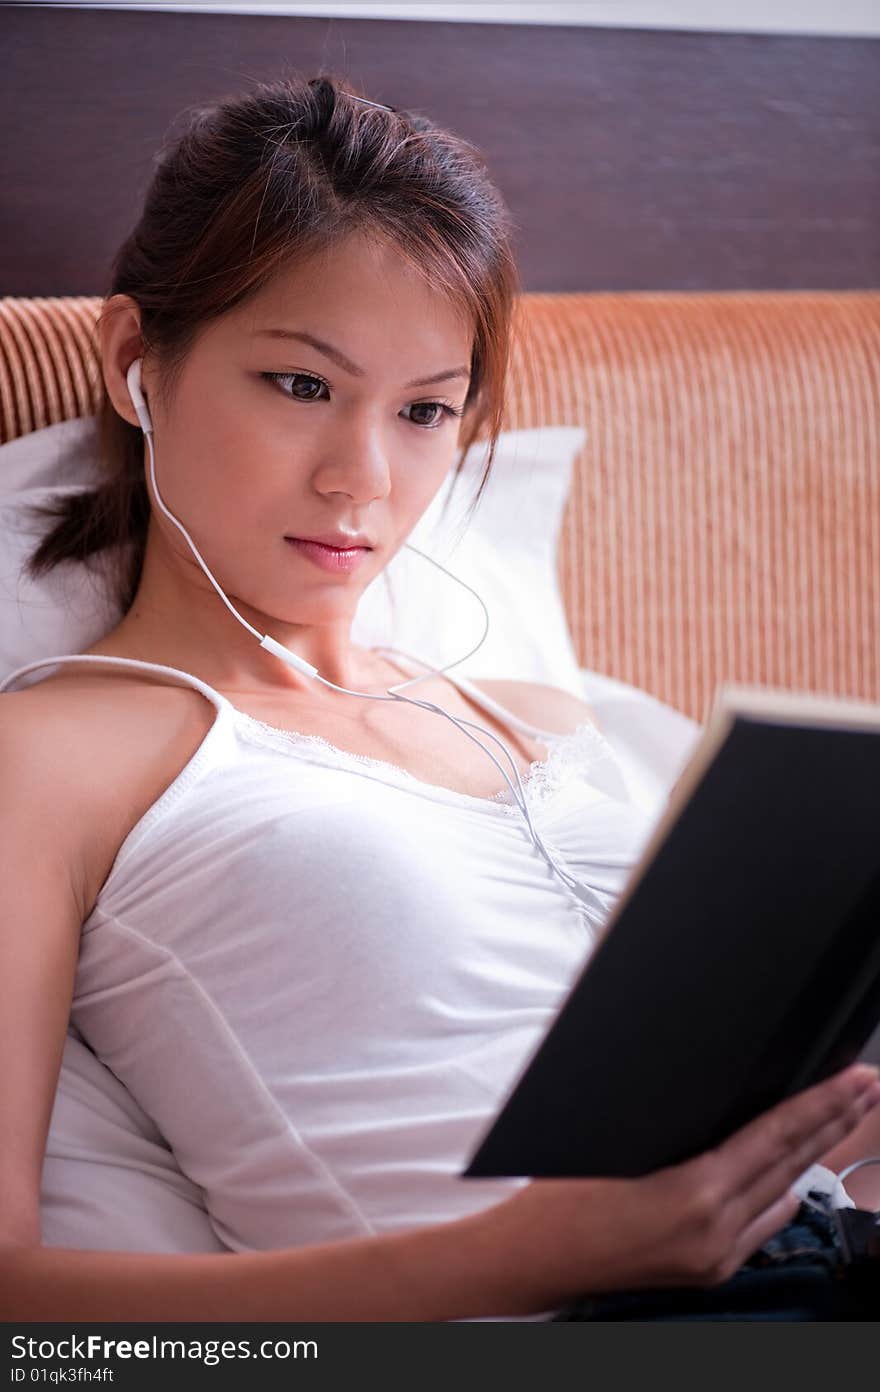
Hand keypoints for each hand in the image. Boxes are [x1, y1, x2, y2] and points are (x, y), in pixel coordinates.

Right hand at [490, 1062, 879, 1311]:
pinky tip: (794, 1167)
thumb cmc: (559, 1196)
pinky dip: (782, 1188)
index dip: (821, 1103)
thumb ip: (680, 1128)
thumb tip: (721, 1095)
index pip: (776, 1135)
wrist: (533, 1260)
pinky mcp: (709, 1270)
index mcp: (694, 1194)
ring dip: (814, 1151)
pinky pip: (761, 1222)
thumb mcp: (617, 1142)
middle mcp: (715, 1232)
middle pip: (792, 1163)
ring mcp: (715, 1257)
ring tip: (844, 1115)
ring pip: (782, 1193)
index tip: (854, 1078)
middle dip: (834, 1120)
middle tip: (867, 1085)